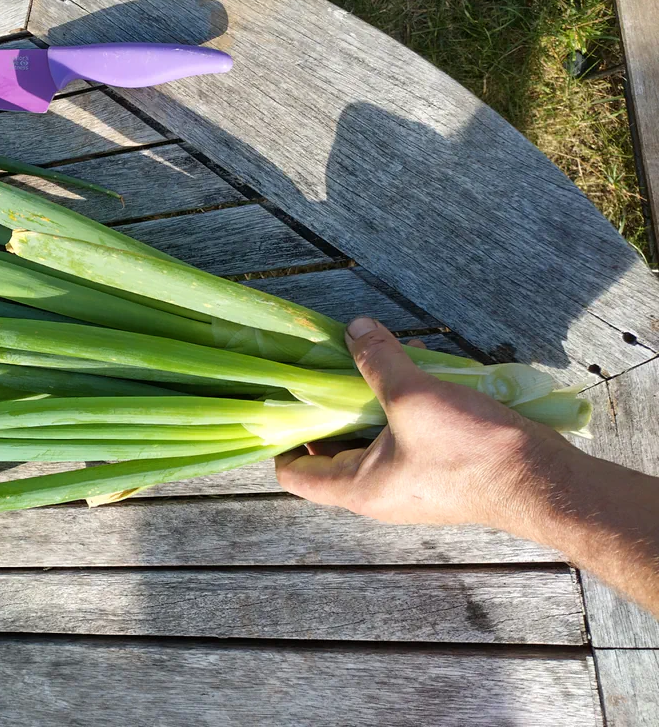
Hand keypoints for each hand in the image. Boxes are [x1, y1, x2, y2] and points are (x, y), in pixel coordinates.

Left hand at [274, 316, 571, 529]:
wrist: (545, 483)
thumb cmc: (468, 450)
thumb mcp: (412, 395)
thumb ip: (377, 360)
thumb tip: (355, 327)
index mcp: (356, 489)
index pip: (292, 475)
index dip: (278, 441)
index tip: (278, 402)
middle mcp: (376, 496)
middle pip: (328, 456)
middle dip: (322, 415)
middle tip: (317, 373)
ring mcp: (409, 489)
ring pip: (367, 446)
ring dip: (362, 408)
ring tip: (363, 367)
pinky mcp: (437, 477)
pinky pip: (400, 443)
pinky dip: (395, 414)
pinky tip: (409, 378)